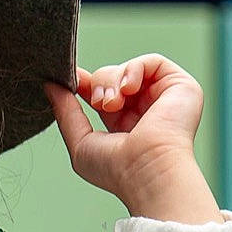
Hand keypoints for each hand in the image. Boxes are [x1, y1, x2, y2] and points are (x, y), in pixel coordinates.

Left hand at [42, 54, 204, 202]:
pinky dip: (133, 69)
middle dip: (98, 85)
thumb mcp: (80, 141)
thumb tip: (51, 85)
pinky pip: (152, 61)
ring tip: (113, 103)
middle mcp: (145, 110)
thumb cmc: (116, 169)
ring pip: (128, 69)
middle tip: (99, 103)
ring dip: (112, 80)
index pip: (102, 92)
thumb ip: (66, 111)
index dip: (86, 83)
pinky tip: (128, 89)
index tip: (72, 80)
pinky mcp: (181, 87)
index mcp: (124, 124)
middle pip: (111, 77)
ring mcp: (163, 98)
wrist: (148, 170)